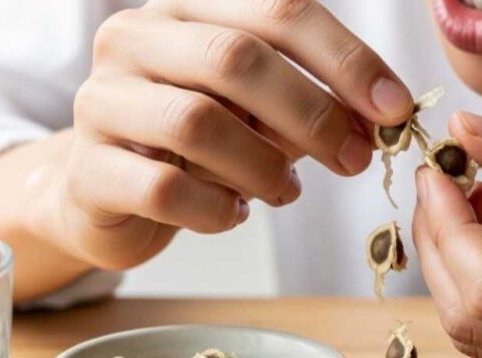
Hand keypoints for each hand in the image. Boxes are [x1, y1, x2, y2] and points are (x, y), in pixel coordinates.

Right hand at [45, 0, 413, 268]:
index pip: (278, 10)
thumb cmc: (196, 145)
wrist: (104, 191)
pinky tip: (232, 214)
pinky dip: (216, 210)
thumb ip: (312, 102)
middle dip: (312, 113)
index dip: (346, 58)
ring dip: (263, 166)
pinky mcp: (86, 170)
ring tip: (285, 191)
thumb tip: (383, 115)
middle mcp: (136, 39)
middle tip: (355, 159)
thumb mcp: (258, 112)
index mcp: (188, 9)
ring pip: (197, 122)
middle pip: (236, 58)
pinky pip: (165, 191)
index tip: (394, 108)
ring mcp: (102, 101)